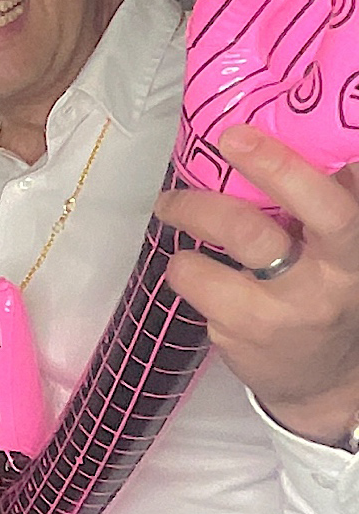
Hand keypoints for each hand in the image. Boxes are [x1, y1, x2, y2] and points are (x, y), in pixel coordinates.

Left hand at [155, 124, 358, 444]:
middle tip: (232, 140)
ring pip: (241, 236)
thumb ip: (324, 209)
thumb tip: (301, 141)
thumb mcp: (337, 257)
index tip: (290, 130)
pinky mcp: (246, 331)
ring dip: (193, 211)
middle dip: (275, 167)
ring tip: (172, 207)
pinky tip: (192, 268)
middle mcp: (334, 276)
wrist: (322, 384)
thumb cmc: (323, 296)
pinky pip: (198, 280)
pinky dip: (185, 266)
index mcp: (354, 250)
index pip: (347, 202)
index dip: (320, 166)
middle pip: (316, 210)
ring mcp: (292, 306)